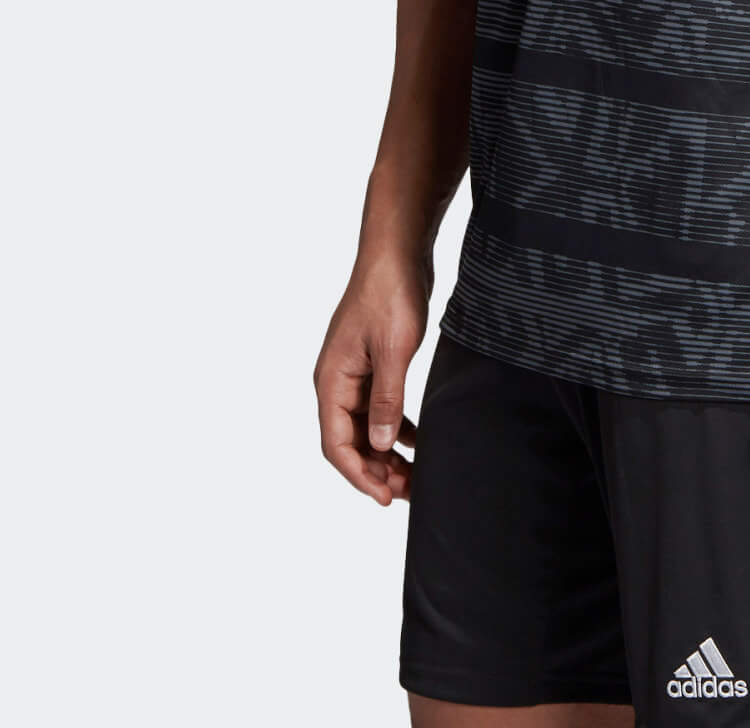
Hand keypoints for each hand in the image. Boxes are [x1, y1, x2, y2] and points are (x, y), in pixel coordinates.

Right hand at [314, 258, 425, 504]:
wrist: (396, 251)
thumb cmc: (390, 293)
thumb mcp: (393, 350)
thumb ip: (386, 399)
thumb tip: (382, 446)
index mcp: (332, 380)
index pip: (336, 444)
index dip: (359, 475)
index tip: (385, 497)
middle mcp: (337, 381)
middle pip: (350, 441)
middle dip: (376, 470)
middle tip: (408, 491)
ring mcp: (355, 373)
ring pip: (366, 427)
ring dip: (386, 453)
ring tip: (414, 475)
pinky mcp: (374, 364)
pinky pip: (379, 408)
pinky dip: (396, 428)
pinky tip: (417, 441)